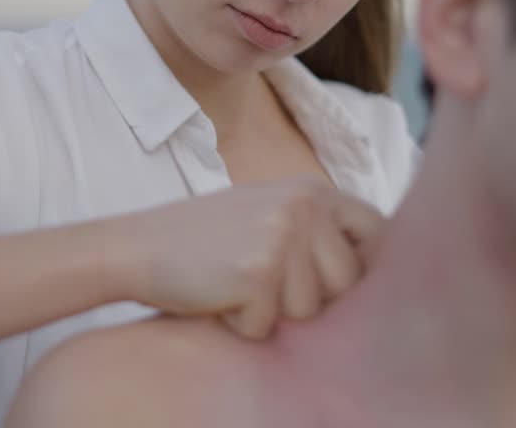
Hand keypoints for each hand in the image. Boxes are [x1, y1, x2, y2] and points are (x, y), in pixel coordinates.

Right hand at [106, 174, 384, 338]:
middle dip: (308, 299)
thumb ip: (317, 232)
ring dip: (271, 314)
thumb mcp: (269, 215)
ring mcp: (283, 235)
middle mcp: (305, 205)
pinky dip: (240, 325)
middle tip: (260, 281)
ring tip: (235, 284)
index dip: (364, 268)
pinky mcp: (258, 271)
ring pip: (309, 310)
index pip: (376, 232)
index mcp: (312, 190)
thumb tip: (378, 272)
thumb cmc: (204, 241)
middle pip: (346, 283)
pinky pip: (267, 325)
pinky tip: (216, 297)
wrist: (136, 246)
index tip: (338, 287)